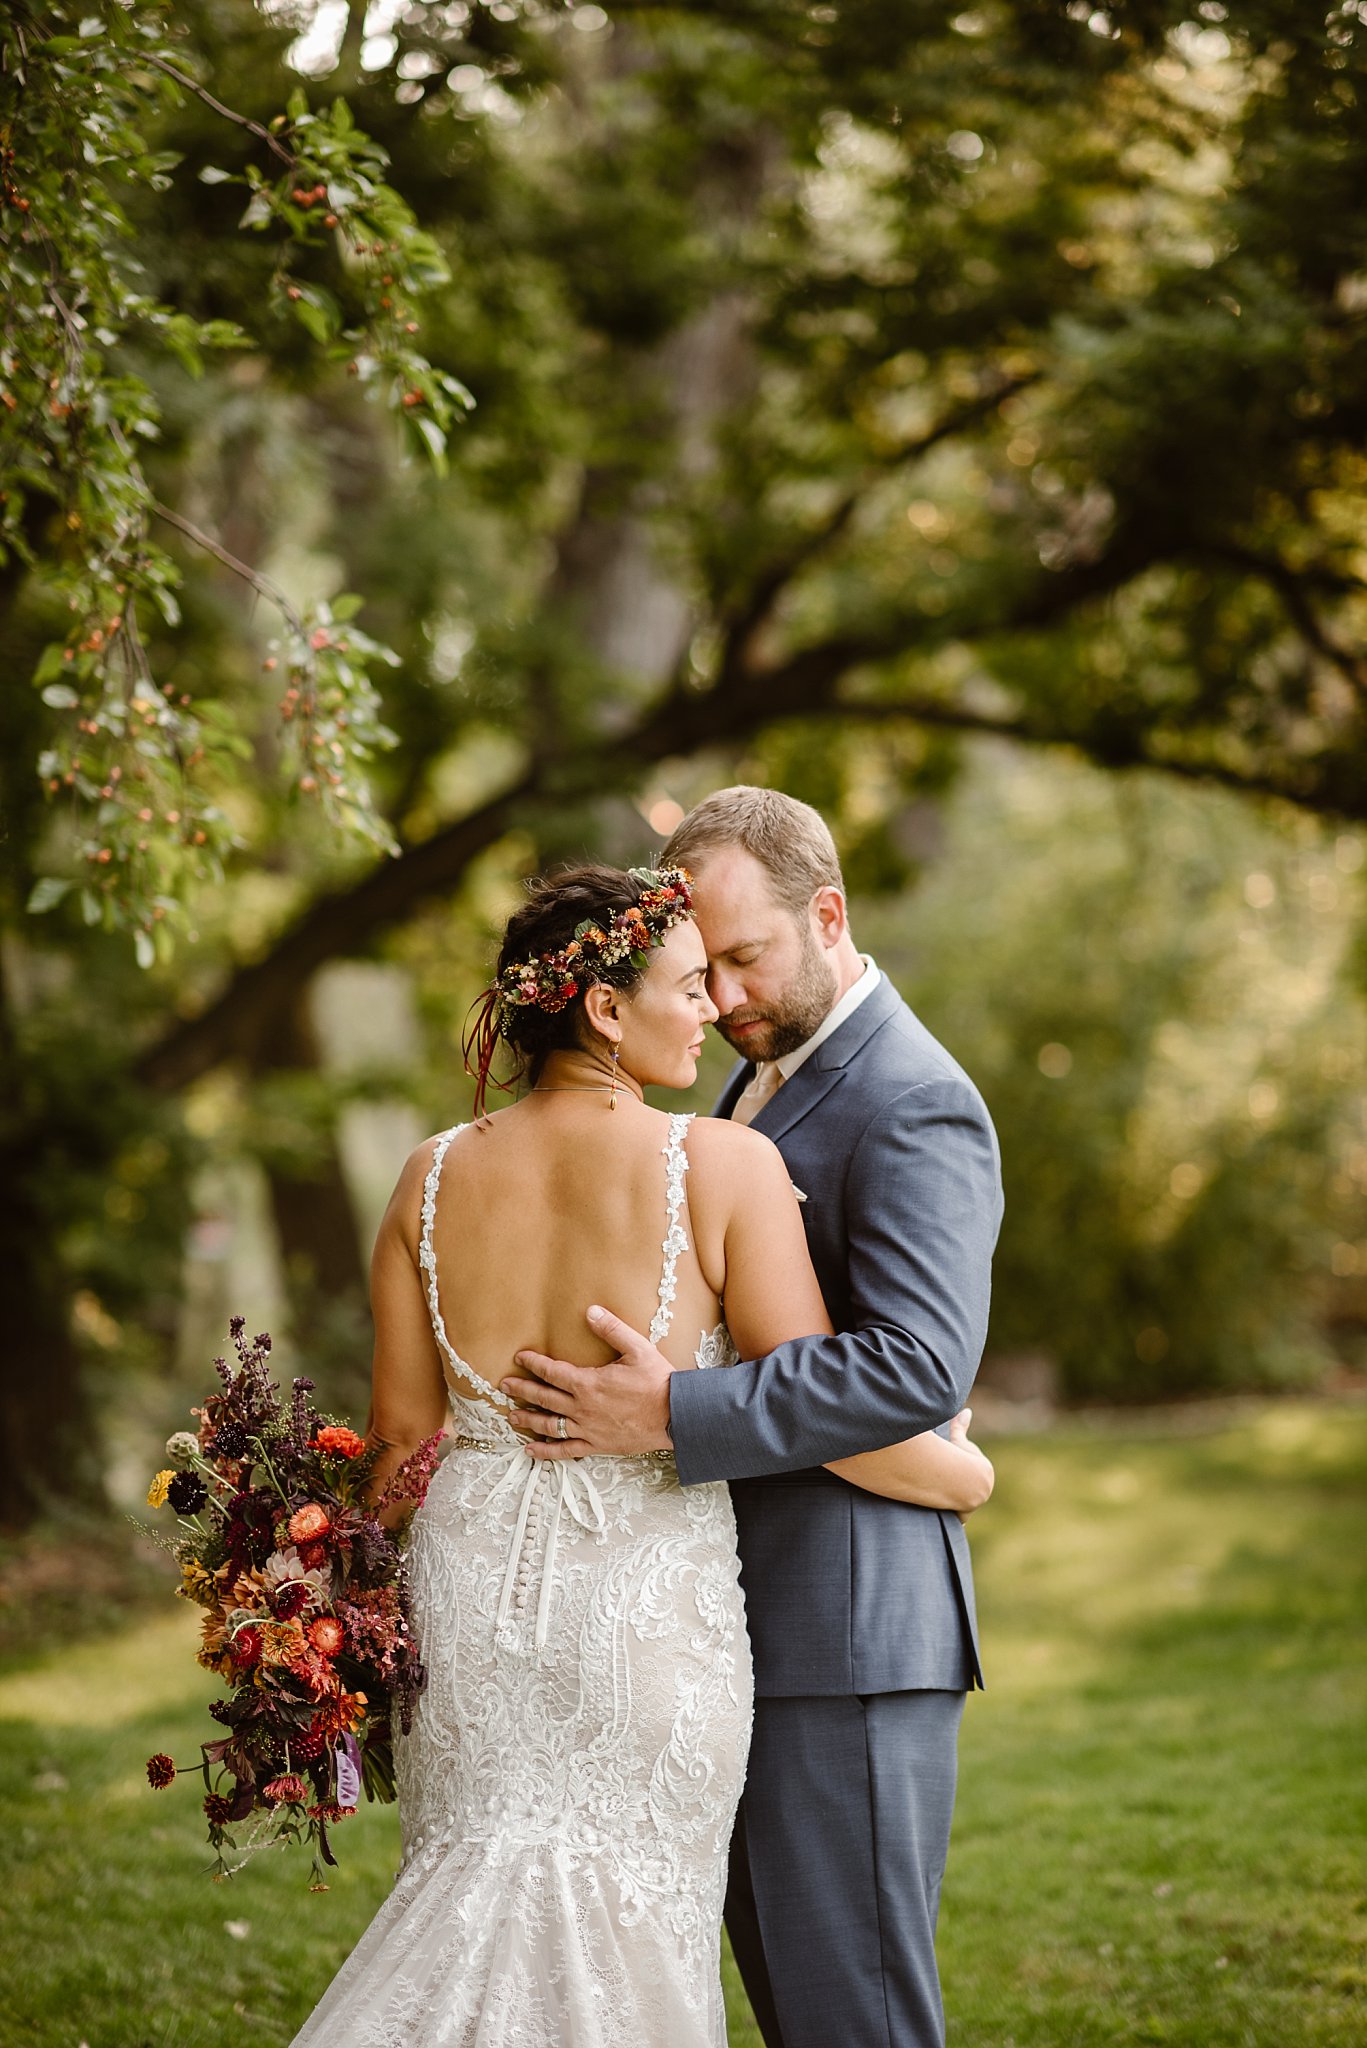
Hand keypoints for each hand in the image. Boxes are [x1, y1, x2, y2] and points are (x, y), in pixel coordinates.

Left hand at [503, 1305, 673, 1459]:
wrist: (675, 1415)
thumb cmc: (657, 1381)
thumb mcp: (637, 1348)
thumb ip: (611, 1329)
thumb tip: (590, 1310)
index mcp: (588, 1383)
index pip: (552, 1371)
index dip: (533, 1364)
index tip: (520, 1358)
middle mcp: (582, 1407)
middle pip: (543, 1398)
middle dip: (522, 1391)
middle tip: (504, 1386)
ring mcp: (587, 1429)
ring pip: (549, 1425)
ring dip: (528, 1420)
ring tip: (511, 1417)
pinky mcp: (597, 1445)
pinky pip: (565, 1450)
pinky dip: (545, 1452)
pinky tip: (531, 1450)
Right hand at [947, 1407, 994, 1518]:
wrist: (958, 1478)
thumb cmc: (956, 1455)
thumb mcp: (957, 1440)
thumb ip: (960, 1426)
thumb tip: (966, 1411)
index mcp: (985, 1472)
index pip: (973, 1471)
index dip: (960, 1468)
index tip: (950, 1467)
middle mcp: (984, 1489)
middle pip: (969, 1489)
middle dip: (959, 1486)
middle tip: (944, 1482)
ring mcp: (975, 1503)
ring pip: (964, 1503)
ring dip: (955, 1501)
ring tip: (940, 1495)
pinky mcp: (964, 1514)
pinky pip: (957, 1516)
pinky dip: (951, 1513)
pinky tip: (943, 1511)